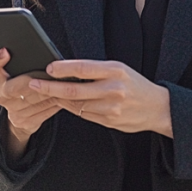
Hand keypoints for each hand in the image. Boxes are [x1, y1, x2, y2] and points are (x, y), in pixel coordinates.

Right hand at [0, 48, 60, 160]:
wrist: (21, 116)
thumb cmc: (25, 88)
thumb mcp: (19, 75)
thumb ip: (25, 66)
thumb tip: (44, 55)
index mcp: (0, 80)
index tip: (5, 51)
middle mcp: (3, 96)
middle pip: (15, 87)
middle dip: (33, 81)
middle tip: (48, 75)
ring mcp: (12, 111)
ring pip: (33, 101)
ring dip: (49, 92)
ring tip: (63, 84)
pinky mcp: (23, 122)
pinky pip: (42, 112)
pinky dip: (55, 104)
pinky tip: (65, 97)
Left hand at [29, 59, 172, 136]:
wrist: (158, 107)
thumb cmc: (135, 84)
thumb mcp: (119, 69)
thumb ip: (95, 70)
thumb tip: (67, 69)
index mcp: (115, 71)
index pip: (83, 68)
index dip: (63, 68)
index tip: (48, 68)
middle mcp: (113, 89)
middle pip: (74, 89)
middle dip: (50, 87)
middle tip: (33, 83)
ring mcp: (110, 108)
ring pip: (75, 104)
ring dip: (58, 98)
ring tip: (44, 92)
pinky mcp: (108, 121)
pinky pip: (83, 114)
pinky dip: (70, 108)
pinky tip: (62, 102)